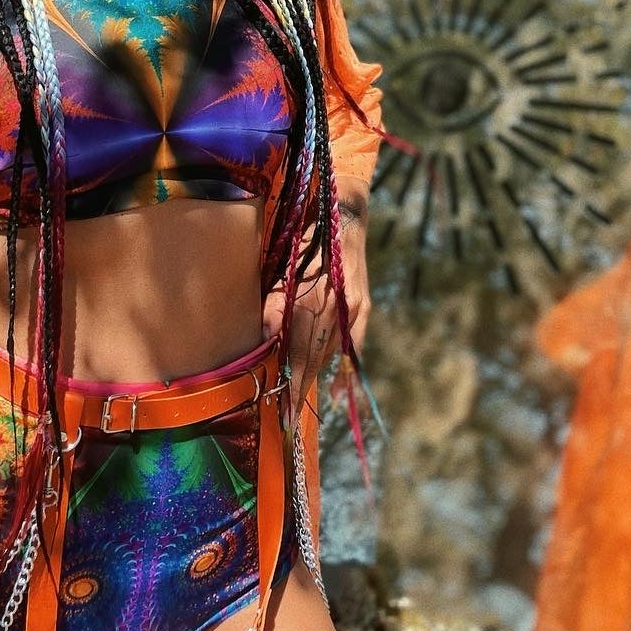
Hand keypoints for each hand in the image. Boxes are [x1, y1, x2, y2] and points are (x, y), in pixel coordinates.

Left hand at [262, 208, 369, 394]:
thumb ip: (276, 302)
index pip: (301, 352)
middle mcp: (337, 307)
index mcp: (315, 298)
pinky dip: (343, 368)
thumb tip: (268, 337)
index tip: (283, 409)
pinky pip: (353, 344)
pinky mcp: (362, 306)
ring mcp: (354, 308)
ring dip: (314, 375)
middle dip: (300, 387)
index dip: (292, 382)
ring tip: (299, 399)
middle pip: (316, 358)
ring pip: (331, 352)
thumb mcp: (283, 265)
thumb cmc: (304, 236)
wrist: (344, 216)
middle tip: (288, 415)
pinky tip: (339, 393)